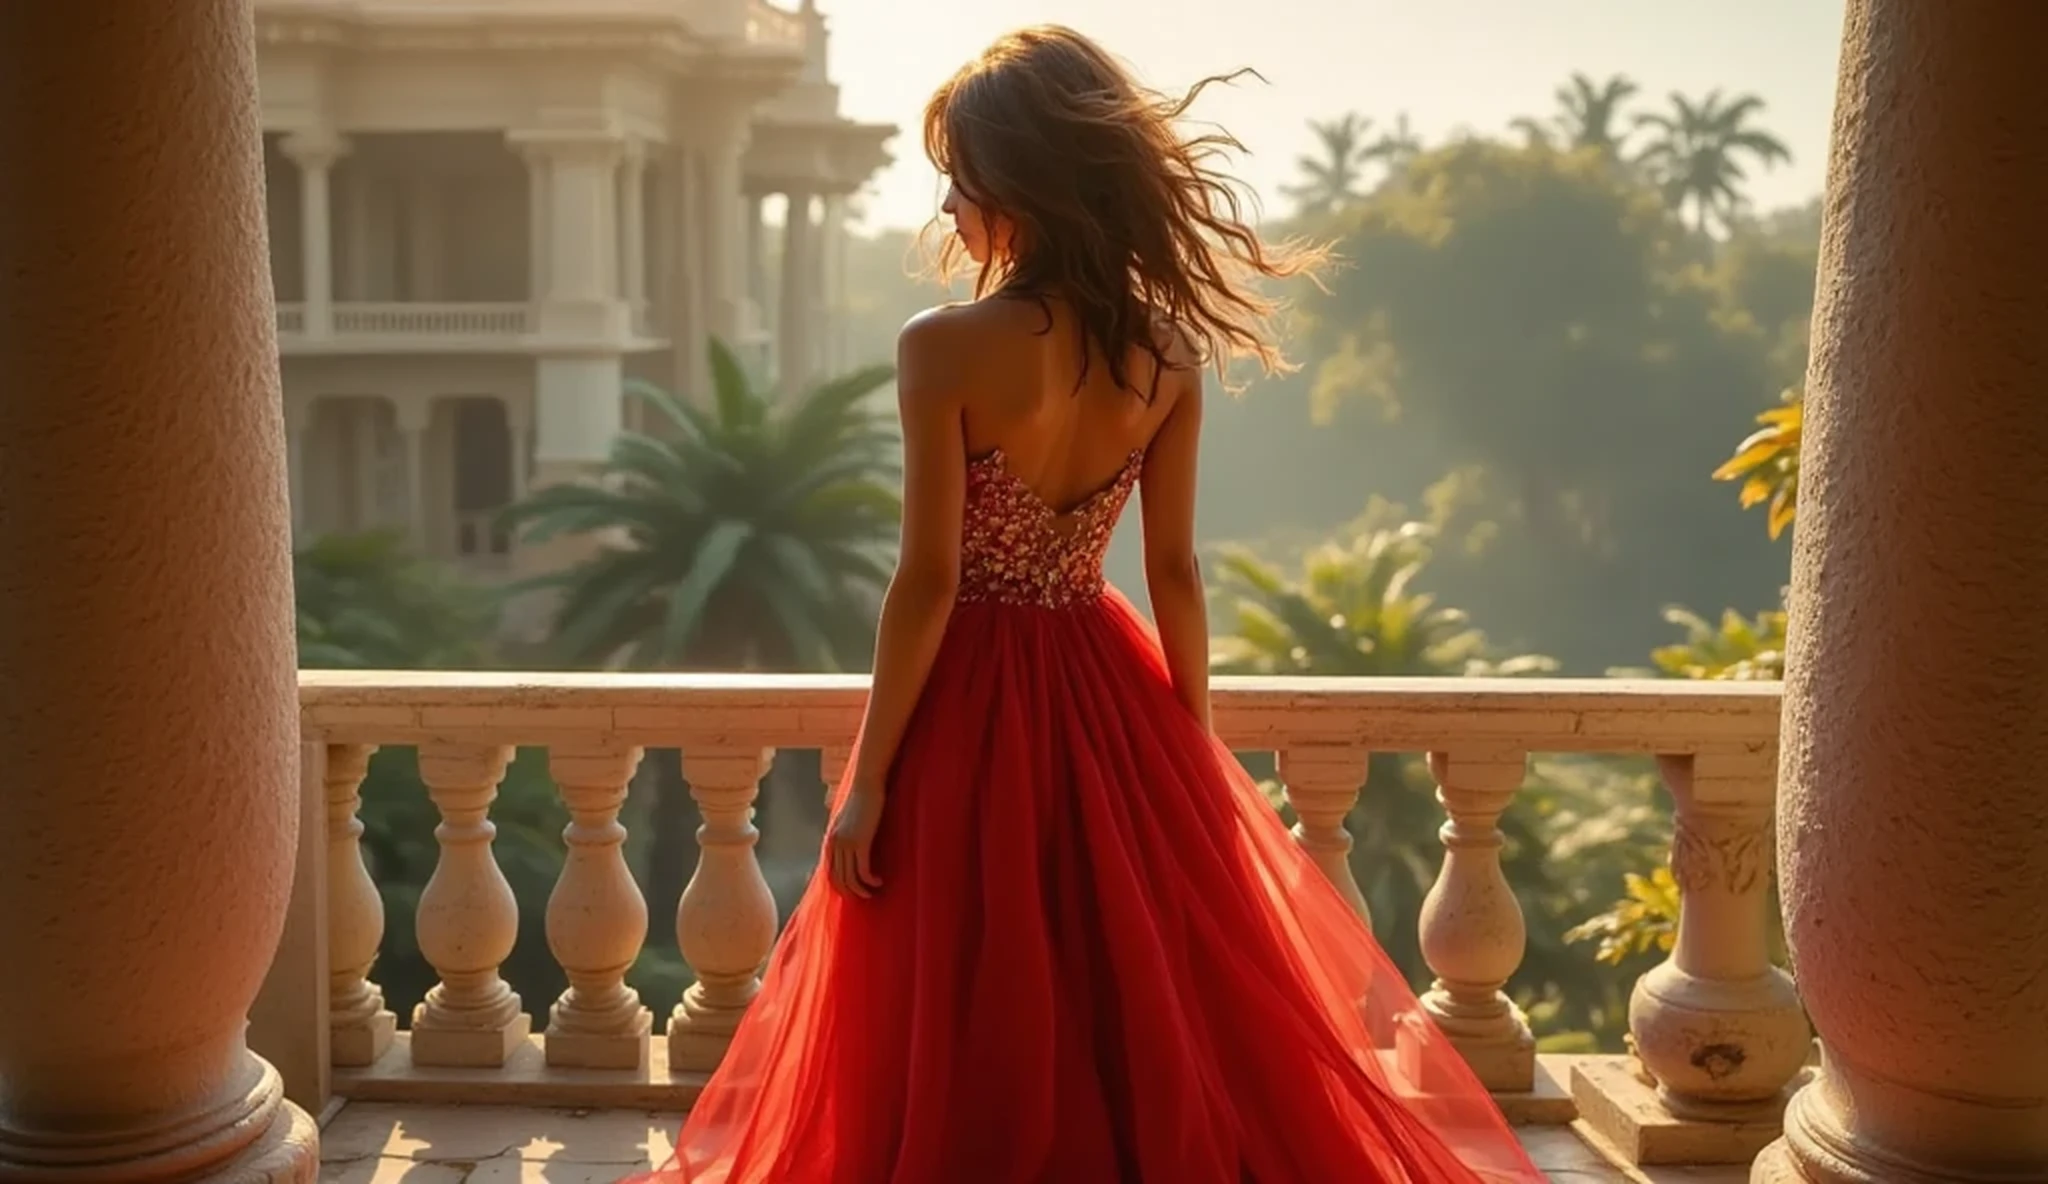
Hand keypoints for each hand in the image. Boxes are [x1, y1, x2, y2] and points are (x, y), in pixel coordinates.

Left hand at [827, 781, 885, 898]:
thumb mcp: (848, 821)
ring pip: (851, 878)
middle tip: (864, 898)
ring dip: (862, 890)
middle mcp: (834, 844)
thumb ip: (846, 835)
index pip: (829, 872)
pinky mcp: (860, 842)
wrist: (867, 785)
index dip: (840, 887)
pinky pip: (863, 870)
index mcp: (830, 841)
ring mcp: (846, 844)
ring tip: (873, 893)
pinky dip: (870, 880)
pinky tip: (879, 882)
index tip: (852, 894)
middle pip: (839, 879)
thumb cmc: (862, 801)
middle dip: (851, 892)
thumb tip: (851, 847)